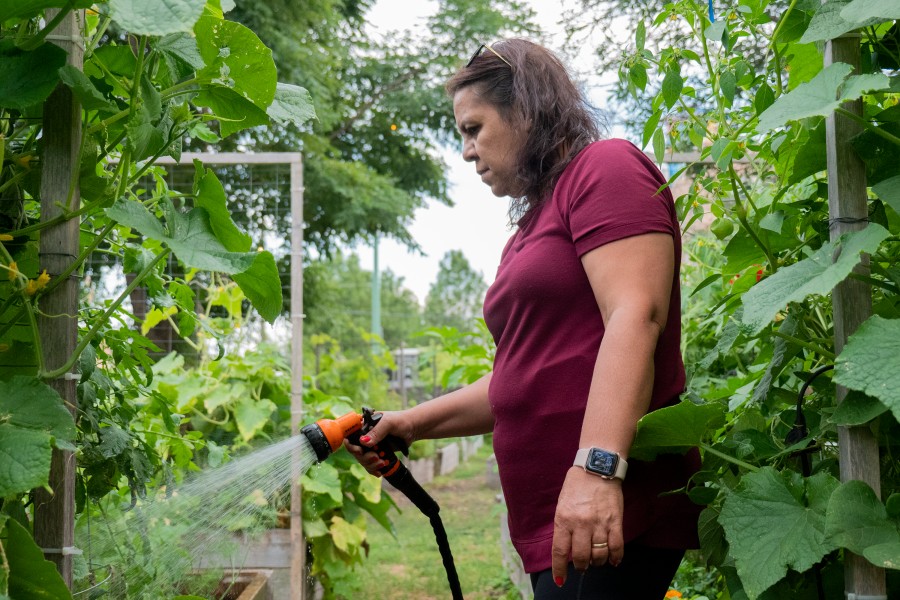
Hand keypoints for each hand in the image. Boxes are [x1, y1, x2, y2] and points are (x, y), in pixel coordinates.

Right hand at [342, 410, 414, 475]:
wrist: (413, 428)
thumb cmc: (401, 421)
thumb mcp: (389, 423)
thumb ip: (377, 431)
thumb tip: (363, 442)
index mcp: (364, 425)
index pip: (350, 436)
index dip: (351, 446)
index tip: (360, 451)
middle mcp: (365, 436)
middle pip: (356, 451)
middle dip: (365, 457)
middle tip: (376, 457)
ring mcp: (371, 446)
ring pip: (363, 460)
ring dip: (371, 464)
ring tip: (382, 463)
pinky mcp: (378, 453)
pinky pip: (370, 464)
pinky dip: (374, 469)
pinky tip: (380, 471)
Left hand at [551, 467, 624, 585]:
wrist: (596, 468)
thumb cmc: (576, 486)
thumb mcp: (562, 505)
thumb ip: (564, 527)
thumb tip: (567, 549)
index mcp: (564, 519)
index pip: (560, 552)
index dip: (559, 569)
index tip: (560, 580)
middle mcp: (580, 524)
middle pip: (581, 557)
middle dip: (581, 566)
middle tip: (582, 566)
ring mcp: (599, 523)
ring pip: (599, 555)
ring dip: (597, 563)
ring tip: (596, 561)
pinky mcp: (616, 521)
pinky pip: (617, 547)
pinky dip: (615, 558)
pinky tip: (613, 561)